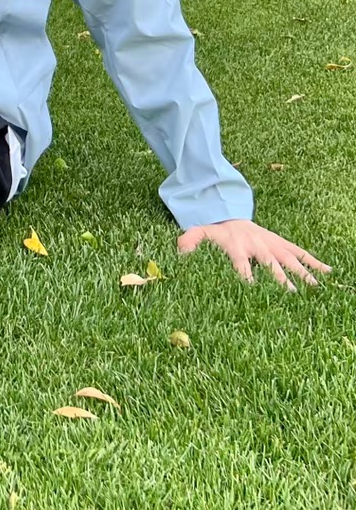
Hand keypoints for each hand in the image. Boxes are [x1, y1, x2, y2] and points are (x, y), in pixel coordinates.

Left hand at [177, 218, 331, 290]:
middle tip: (292, 296)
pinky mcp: (281, 243)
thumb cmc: (216, 232)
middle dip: (280, 279)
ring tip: (315, 288)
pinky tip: (328, 271)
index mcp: (237, 248)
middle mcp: (257, 246)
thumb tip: (181, 252)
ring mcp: (271, 244)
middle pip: (270, 264)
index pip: (242, 265)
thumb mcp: (199, 233)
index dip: (247, 278)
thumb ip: (189, 241)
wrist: (230, 213)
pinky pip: (299, 252)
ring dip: (302, 273)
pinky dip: (314, 261)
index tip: (255, 293)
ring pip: (289, 259)